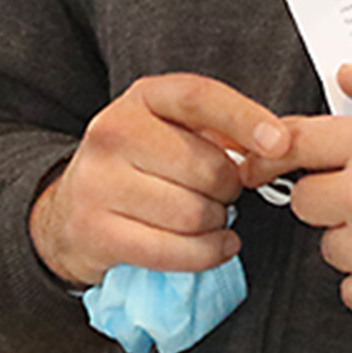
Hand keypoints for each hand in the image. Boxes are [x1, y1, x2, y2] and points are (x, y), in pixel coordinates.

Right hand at [28, 73, 292, 288]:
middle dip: (230, 190)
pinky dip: (207, 254)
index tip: (281, 144)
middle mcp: (113, 131)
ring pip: (193, 214)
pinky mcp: (95, 230)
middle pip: (207, 168)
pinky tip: (214, 245)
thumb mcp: (175, 131)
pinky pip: (174, 251)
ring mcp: (99, 181)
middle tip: (221, 194)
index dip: (245, 119)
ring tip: (208, 218)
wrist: (70, 209)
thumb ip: (223, 131)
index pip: (199, 98)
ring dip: (217, 225)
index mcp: (142, 97)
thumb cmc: (141, 167)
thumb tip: (277, 146)